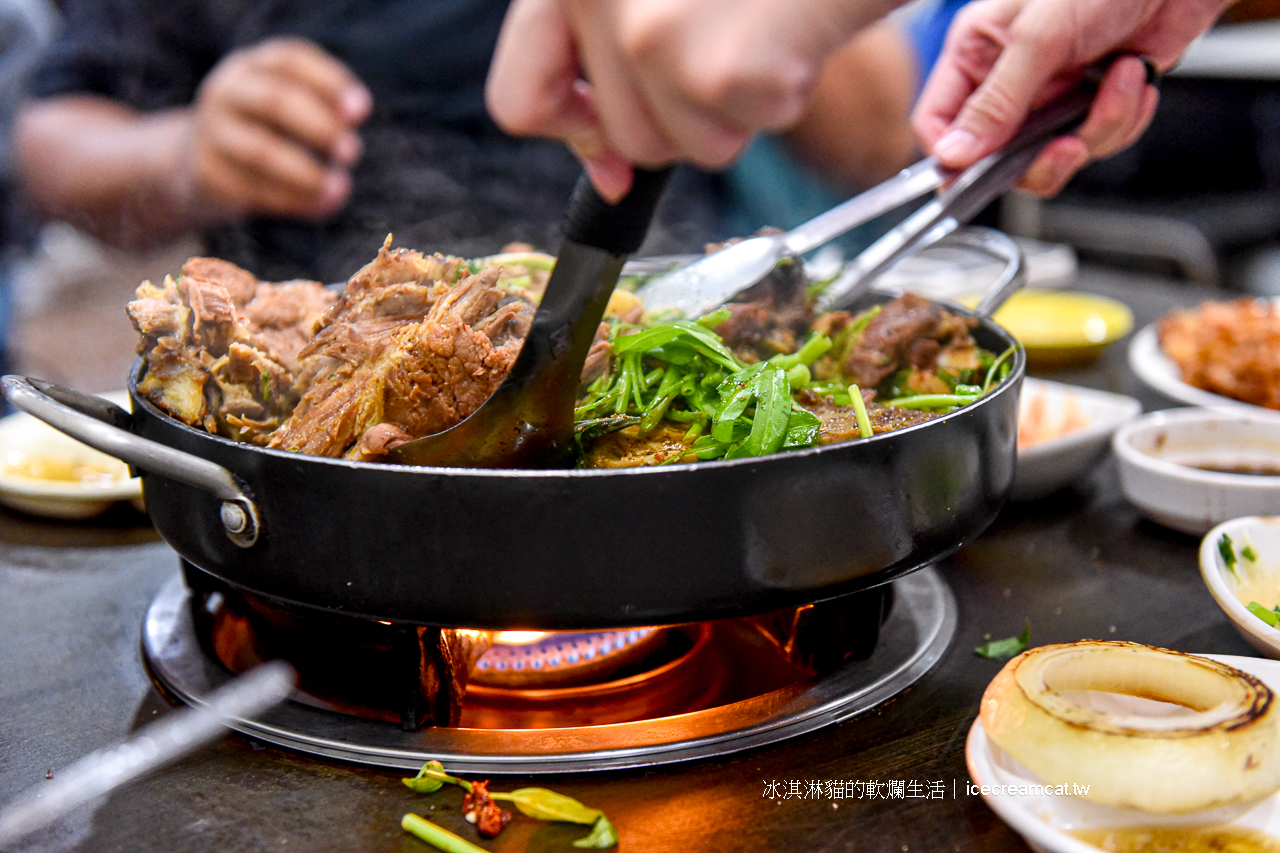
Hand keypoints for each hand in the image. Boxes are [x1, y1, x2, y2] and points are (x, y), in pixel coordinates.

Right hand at [183, 38, 371, 219]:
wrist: (202, 160)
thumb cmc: (267, 129)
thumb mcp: (292, 112)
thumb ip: (325, 117)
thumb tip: (348, 143)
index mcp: (254, 66)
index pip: (291, 59)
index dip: (329, 82)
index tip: (362, 111)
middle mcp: (228, 91)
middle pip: (274, 101)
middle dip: (319, 127)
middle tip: (353, 152)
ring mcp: (212, 131)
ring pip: (261, 151)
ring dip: (307, 173)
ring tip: (341, 187)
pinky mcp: (206, 172)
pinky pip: (254, 189)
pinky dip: (294, 200)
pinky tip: (323, 206)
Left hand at [486, 0, 889, 200]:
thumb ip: (611, 59)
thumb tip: (609, 179)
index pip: (519, 96)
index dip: (570, 133)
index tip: (606, 146)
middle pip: (621, 136)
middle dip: (682, 117)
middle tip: (728, 48)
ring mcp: (648, 35)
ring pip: (676, 148)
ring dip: (730, 113)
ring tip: (759, 34)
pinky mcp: (712, 70)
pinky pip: (734, 139)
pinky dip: (776, 102)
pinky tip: (789, 39)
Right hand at [912, 0, 1229, 195]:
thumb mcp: (1041, 38)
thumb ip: (996, 102)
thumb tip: (955, 153)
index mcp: (977, 54)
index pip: (938, 123)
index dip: (954, 155)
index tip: (981, 169)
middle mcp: (1009, 81)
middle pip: (996, 158)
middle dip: (1040, 158)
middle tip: (1067, 145)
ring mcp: (1051, 97)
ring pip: (1052, 157)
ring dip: (1096, 129)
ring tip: (1119, 82)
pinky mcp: (1092, 105)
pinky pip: (1096, 142)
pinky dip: (1123, 117)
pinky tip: (1133, 78)